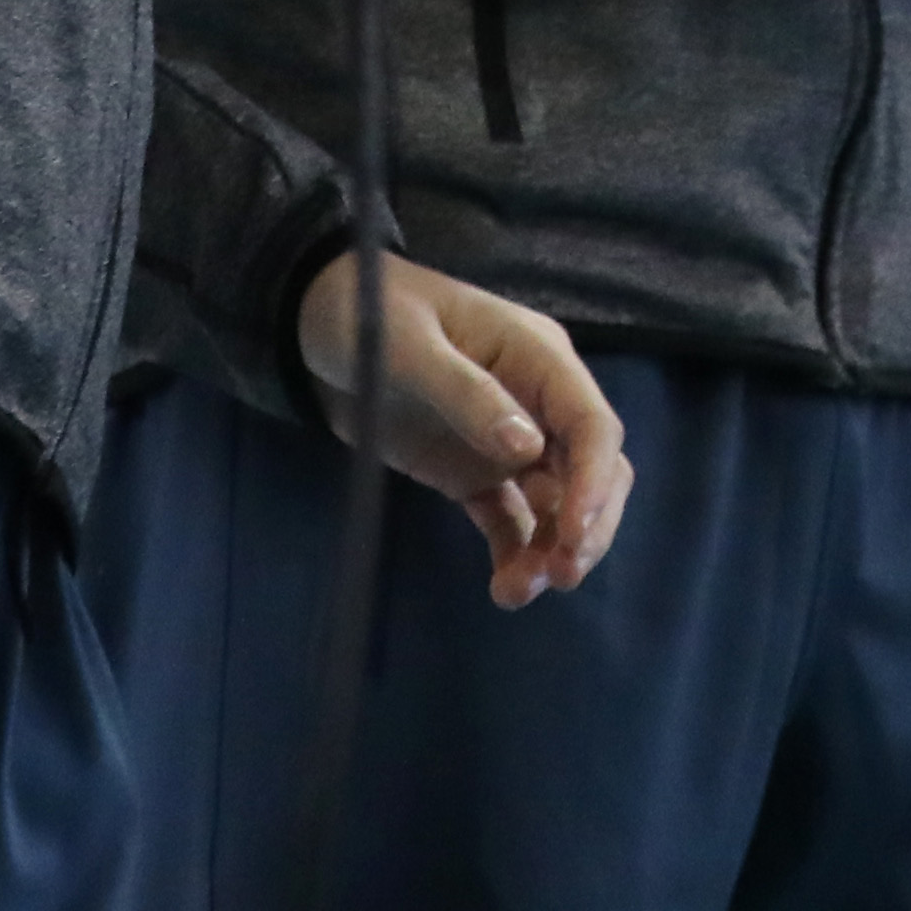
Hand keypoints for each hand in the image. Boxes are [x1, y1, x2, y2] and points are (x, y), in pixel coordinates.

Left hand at [295, 248, 635, 609]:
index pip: (591, 422)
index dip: (594, 478)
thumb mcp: (407, 347)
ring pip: (557, 502)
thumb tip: (528, 447)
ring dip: (550, 549)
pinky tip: (504, 589)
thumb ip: (466, 393)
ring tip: (515, 593)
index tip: (575, 532)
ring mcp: (508, 441)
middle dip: (587, 524)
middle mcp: (537, 401)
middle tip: (563, 575)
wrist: (317, 326)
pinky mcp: (475, 473)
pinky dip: (515, 554)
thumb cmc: (369, 316)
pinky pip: (510, 519)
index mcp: (537, 357)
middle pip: (591, 468)